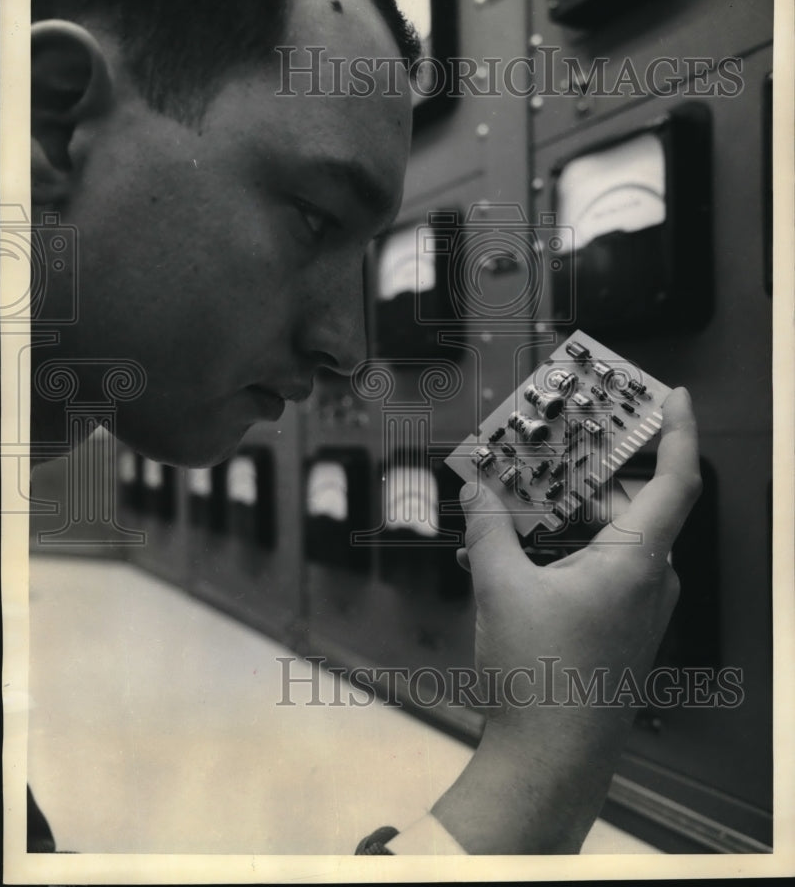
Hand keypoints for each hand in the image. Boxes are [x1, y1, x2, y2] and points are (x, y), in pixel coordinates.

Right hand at [431, 386, 700, 852]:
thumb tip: (478, 487)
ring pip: (603, 538)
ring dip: (557, 518)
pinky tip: (501, 553)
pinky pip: (593, 570)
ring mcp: (635, 607)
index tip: (671, 393)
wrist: (548, 762)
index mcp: (637, 560)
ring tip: (504, 504)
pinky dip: (556, 553)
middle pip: (626, 504)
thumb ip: (490, 528)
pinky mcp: (616, 628)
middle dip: (581, 475)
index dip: (677, 430)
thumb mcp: (502, 586)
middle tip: (542, 449)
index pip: (676, 479)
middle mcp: (648, 579)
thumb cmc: (538, 672)